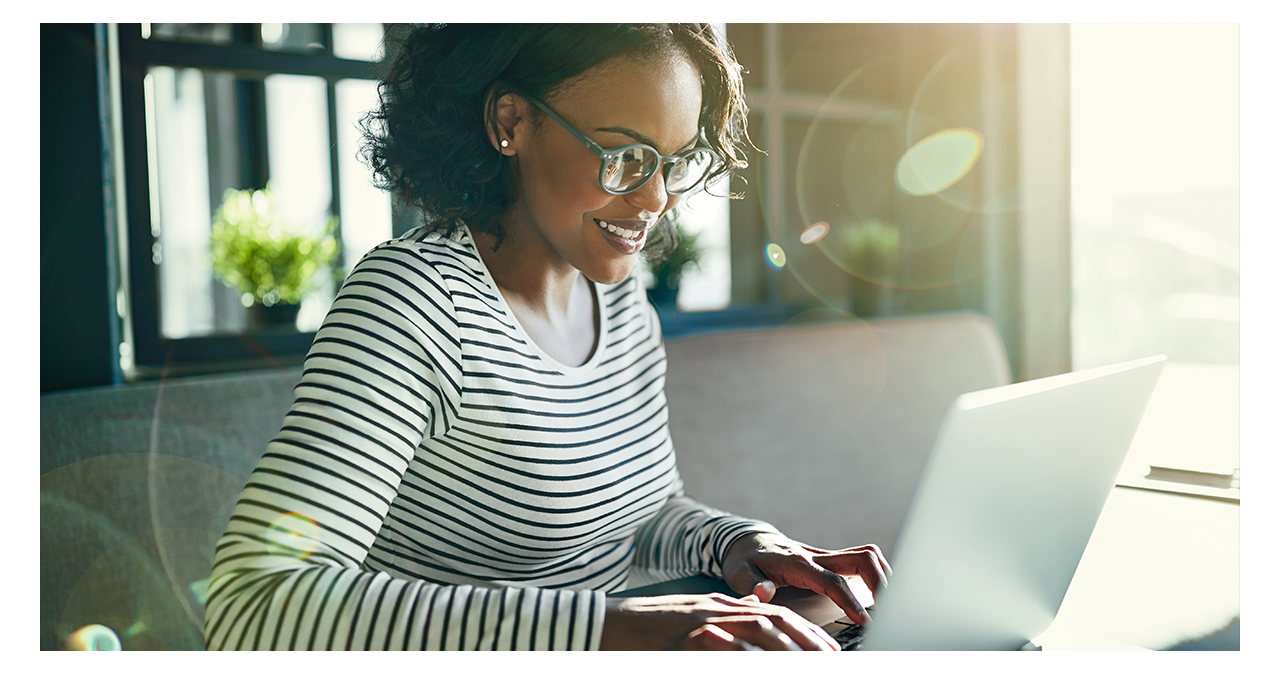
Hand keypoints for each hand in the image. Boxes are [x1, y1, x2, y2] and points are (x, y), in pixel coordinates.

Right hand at [600, 593, 839, 650]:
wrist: (605, 623)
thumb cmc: (646, 627)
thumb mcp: (692, 616)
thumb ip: (725, 614)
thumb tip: (756, 610)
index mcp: (719, 606)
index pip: (772, 614)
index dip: (804, 630)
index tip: (828, 646)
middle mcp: (714, 610)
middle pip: (772, 619)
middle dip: (807, 638)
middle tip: (831, 654)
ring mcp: (699, 623)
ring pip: (755, 629)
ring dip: (786, 645)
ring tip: (810, 658)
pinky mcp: (684, 638)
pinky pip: (723, 646)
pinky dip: (747, 652)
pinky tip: (761, 659)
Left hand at [721, 532, 891, 626]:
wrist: (747, 541)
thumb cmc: (744, 560)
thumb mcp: (738, 573)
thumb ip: (750, 583)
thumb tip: (763, 592)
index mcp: (797, 563)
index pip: (832, 581)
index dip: (851, 601)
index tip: (865, 620)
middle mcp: (816, 556)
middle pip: (861, 559)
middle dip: (880, 582)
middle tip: (888, 610)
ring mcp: (826, 555)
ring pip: (866, 555)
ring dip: (883, 575)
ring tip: (889, 602)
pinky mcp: (830, 558)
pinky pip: (861, 559)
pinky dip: (876, 573)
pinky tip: (878, 593)